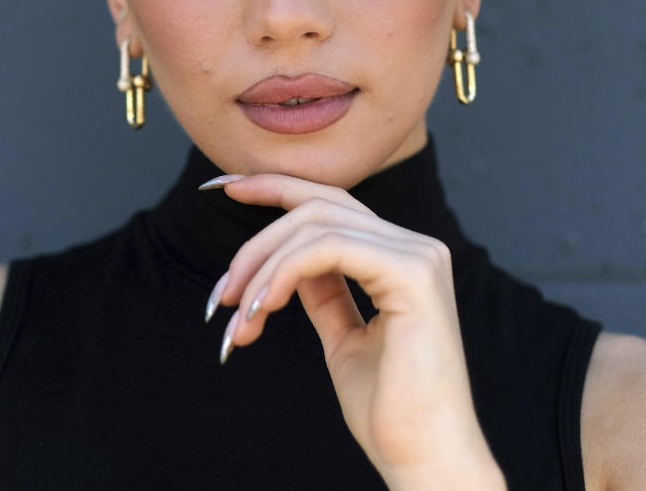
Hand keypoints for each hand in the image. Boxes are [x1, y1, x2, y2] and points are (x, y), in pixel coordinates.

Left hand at [203, 172, 504, 490]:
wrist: (424, 458)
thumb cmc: (389, 411)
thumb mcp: (343, 336)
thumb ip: (322, 291)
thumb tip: (285, 260)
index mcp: (403, 258)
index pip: (332, 203)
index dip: (275, 187)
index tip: (223, 188)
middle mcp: (416, 247)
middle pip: (318, 206)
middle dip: (256, 241)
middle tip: (220, 294)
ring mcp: (418, 256)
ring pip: (316, 225)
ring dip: (262, 267)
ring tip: (236, 314)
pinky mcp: (413, 275)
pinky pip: (328, 249)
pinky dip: (283, 272)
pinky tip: (261, 306)